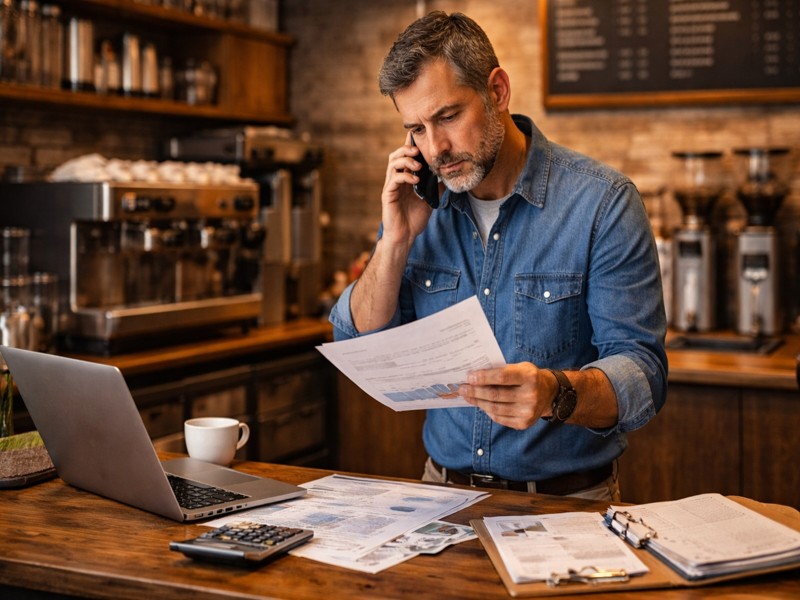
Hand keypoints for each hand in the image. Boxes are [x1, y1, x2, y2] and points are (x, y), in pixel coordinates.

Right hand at [379, 132, 433, 249]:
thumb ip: (436, 186)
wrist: (405, 237)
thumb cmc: (415, 219)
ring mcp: (391, 187)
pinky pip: (394, 180)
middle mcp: (396, 180)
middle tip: (418, 150)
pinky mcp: (388, 195)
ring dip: (405, 160)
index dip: (410, 146)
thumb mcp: (430, 199)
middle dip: (406, 149)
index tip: (419, 136)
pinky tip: (416, 180)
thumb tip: (447, 175)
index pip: (405, 158)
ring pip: (392, 164)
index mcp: (404, 179)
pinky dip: (405, 176)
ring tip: (418, 164)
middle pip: (395, 156)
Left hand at [458, 363, 555, 429]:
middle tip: (462, 388)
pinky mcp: (524, 423)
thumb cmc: (528, 377)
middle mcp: (530, 395)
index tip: (469, 377)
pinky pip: (499, 418)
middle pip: (495, 395)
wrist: (549, 393)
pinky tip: (480, 404)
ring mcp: (528, 411)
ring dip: (478, 402)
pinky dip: (487, 411)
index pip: (501, 377)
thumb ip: (500, 371)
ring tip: (467, 396)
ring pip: (495, 408)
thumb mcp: (519, 367)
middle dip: (475, 391)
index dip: (483, 377)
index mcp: (529, 376)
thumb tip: (474, 377)